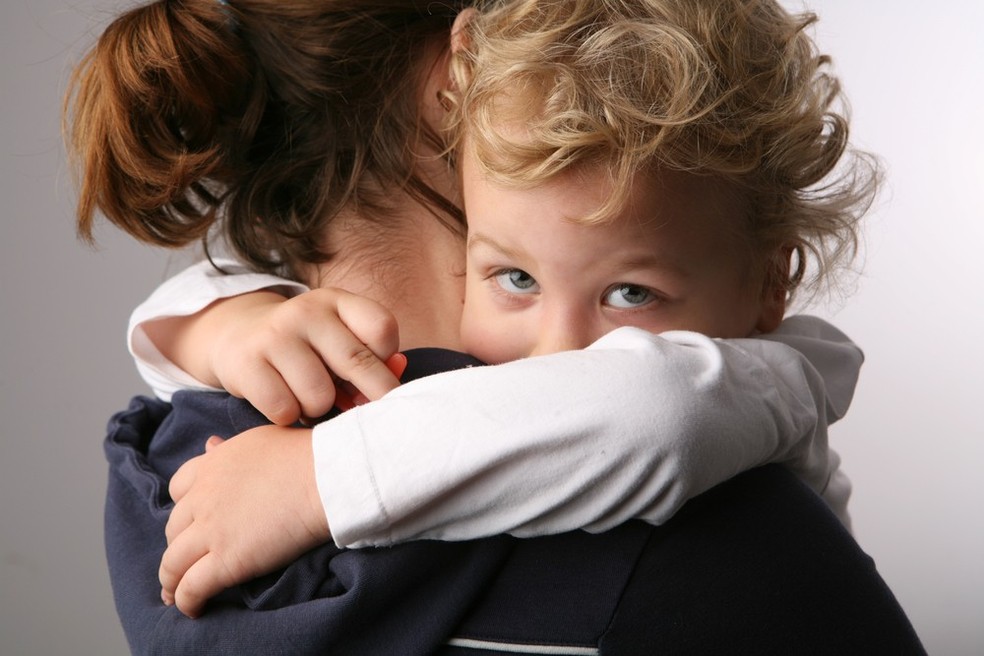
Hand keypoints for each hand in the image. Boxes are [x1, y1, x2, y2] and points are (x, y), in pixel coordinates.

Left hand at [159, 426, 329, 617]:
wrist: (326, 478)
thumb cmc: (306, 456)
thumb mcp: (260, 441)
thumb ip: (230, 448)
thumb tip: (211, 444)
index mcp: (212, 465)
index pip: (179, 487)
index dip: (184, 507)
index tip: (192, 521)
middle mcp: (203, 497)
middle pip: (174, 528)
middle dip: (177, 545)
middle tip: (185, 561)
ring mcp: (211, 530)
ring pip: (173, 563)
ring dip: (171, 580)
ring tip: (177, 594)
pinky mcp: (226, 561)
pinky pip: (192, 587)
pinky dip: (187, 601)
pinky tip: (194, 609)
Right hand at [208, 288, 401, 423]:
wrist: (237, 336)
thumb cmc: (306, 347)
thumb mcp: (338, 338)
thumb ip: (373, 355)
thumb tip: (398, 369)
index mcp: (336, 300)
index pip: (382, 328)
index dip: (386, 360)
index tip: (377, 372)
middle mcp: (306, 311)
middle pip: (357, 362)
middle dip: (371, 395)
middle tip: (366, 410)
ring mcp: (274, 336)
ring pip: (320, 396)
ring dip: (319, 409)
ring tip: (309, 398)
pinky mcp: (246, 364)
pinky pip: (286, 410)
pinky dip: (289, 417)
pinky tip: (285, 402)